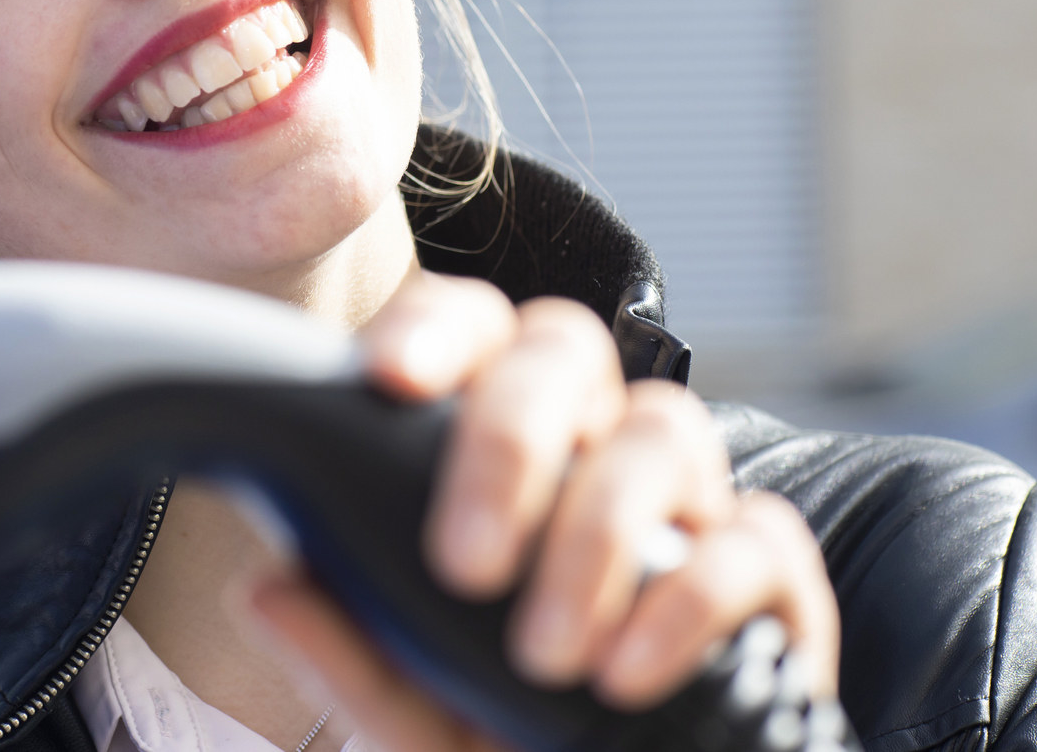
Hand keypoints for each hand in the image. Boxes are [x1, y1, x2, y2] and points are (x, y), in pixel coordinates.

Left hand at [244, 270, 838, 751]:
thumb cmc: (497, 740)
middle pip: (564, 349)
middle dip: (510, 440)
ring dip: (598, 535)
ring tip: (545, 655)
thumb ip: (350, 655)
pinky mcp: (768, 578)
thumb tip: (268, 589)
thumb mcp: (411, 713)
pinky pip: (757, 538)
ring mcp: (685, 501)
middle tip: (465, 565)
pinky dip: (695, 601)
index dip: (434, 329)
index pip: (468, 325)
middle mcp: (589, 442)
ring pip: (664, 427)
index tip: (392, 382)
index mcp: (489, 439)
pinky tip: (627, 674)